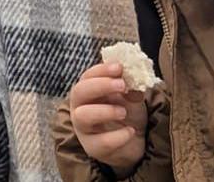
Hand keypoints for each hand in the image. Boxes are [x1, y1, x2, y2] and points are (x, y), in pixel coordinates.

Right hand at [67, 62, 148, 177]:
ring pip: (82, 116)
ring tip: (123, 112)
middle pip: (79, 92)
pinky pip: (101, 142)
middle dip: (100, 86)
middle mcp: (80, 107)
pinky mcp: (93, 147)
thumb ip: (131, 87)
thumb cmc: (126, 113)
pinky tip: (130, 131)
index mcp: (88, 91)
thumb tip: (134, 78)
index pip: (87, 76)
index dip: (101, 70)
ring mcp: (84, 128)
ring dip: (104, 110)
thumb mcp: (131, 97)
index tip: (119, 67)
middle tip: (121, 84)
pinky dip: (118, 136)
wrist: (133, 142)